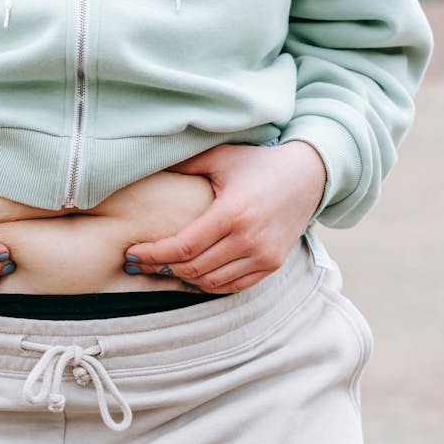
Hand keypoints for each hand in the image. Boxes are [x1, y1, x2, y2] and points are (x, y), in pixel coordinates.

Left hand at [124, 141, 325, 292]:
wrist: (309, 176)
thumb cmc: (259, 164)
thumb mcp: (221, 157)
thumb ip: (185, 165)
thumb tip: (147, 164)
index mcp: (232, 213)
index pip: (182, 247)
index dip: (153, 254)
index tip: (133, 253)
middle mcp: (249, 240)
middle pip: (193, 269)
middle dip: (162, 268)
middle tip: (142, 261)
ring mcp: (263, 256)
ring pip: (210, 283)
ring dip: (183, 278)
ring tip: (164, 267)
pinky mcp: (272, 265)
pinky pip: (232, 286)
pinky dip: (209, 285)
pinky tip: (193, 274)